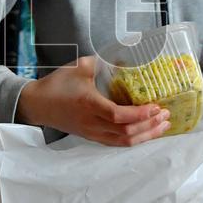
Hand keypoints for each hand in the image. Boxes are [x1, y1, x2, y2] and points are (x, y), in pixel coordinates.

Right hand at [16, 56, 170, 145]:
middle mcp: (92, 123)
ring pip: (124, 141)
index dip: (140, 114)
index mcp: (89, 104)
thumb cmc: (57, 84)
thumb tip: (125, 59)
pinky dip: (135, 140)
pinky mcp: (92, 137)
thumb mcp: (79, 67)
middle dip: (150, 125)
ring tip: (163, 126)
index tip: (156, 106)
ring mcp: (92, 133)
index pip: (119, 116)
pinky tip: (146, 133)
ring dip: (146, 135)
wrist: (37, 104)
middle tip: (166, 115)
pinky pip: (117, 143)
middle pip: (126, 132)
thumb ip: (102, 62)